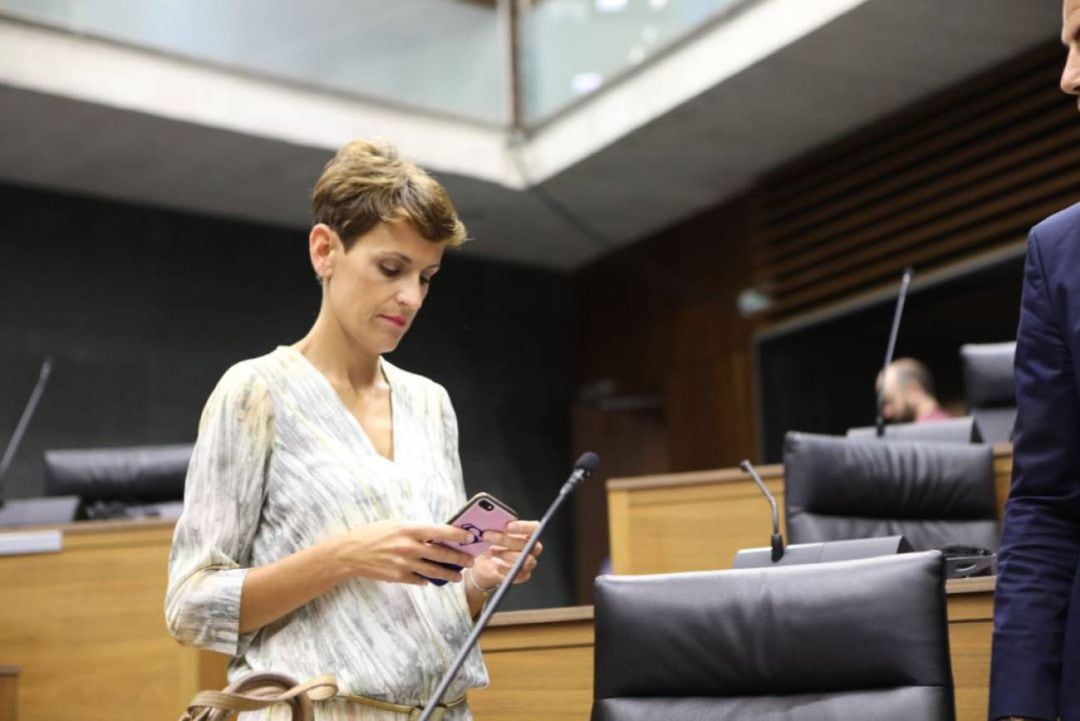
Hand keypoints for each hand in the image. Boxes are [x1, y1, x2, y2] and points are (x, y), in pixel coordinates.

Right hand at [330, 521, 475, 585]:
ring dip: (448, 574)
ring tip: (458, 577)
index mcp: (409, 529)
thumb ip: (414, 530)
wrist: (350, 554)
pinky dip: (426, 580)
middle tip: (470, 561)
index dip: (457, 535)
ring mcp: (404, 563)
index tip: (470, 538)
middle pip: (441, 554)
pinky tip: (431, 580)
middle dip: (458, 558)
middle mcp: (409, 547)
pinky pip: (418, 580)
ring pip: (433, 571)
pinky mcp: (398, 577)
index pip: (440, 532)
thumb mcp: (394, 525)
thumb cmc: (372, 535)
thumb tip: (435, 535)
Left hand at [470, 520, 542, 590]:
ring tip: (491, 551)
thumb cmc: (489, 544)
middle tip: (486, 535)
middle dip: (505, 539)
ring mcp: (528, 563)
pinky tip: (497, 566)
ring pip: (525, 560)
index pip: (534, 528)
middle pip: (526, 544)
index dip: (523, 527)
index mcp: (527, 533)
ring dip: (506, 555)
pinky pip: (519, 574)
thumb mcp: (489, 532)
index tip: (508, 526)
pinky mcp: (522, 576)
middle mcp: (531, 548)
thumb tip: (485, 521)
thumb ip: (492, 525)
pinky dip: (506, 570)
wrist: (484, 564)